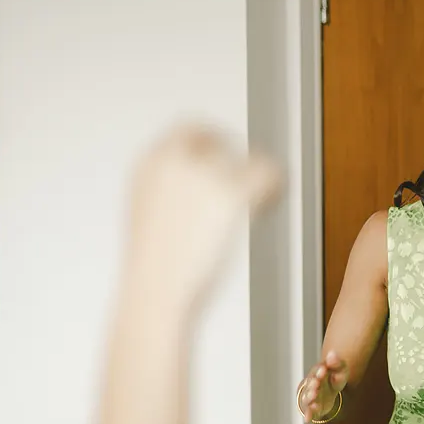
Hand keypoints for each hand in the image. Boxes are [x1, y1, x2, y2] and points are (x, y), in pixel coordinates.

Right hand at [124, 124, 280, 311]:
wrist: (155, 293)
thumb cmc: (154, 272)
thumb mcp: (150, 222)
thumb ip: (171, 196)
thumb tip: (201, 194)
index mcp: (149, 165)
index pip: (187, 130)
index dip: (214, 140)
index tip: (229, 155)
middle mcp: (173, 160)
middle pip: (219, 140)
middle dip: (237, 161)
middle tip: (254, 179)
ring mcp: (202, 174)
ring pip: (247, 161)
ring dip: (256, 180)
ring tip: (260, 201)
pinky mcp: (231, 193)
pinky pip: (268, 174)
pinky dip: (274, 186)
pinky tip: (269, 204)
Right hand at [297, 351, 348, 422]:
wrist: (332, 389)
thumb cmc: (335, 377)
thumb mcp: (341, 369)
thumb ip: (337, 363)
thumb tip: (332, 353)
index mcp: (318, 373)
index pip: (317, 370)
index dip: (320, 370)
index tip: (324, 370)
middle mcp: (312, 384)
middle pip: (311, 384)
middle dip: (313, 385)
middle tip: (316, 386)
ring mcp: (312, 396)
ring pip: (308, 397)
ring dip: (309, 398)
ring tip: (313, 398)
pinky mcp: (313, 407)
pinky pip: (309, 412)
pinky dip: (308, 415)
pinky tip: (307, 419)